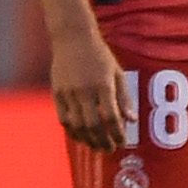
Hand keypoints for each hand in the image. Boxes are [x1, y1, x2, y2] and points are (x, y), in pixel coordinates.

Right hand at [49, 26, 130, 148]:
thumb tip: (131, 120)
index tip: (123, 142)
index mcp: (103, 85)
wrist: (72, 37)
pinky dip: (72, 130)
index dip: (118, 134)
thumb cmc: (99, 55)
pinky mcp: (56, 92)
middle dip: (103, 141)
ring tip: (96, 146)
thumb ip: (124, 97)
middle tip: (110, 149)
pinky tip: (80, 136)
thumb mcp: (117, 72)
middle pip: (93, 125)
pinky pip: (63, 118)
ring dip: (87, 139)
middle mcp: (85, 90)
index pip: (112, 117)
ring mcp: (68, 92)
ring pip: (77, 125)